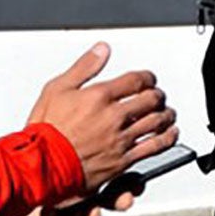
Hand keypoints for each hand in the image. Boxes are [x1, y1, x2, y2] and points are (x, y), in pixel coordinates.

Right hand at [27, 43, 179, 188]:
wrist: (43, 165)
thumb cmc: (45, 130)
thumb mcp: (57, 89)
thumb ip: (84, 67)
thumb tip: (102, 50)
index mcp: (100, 96)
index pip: (136, 80)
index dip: (147, 77)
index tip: (148, 79)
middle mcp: (114, 117)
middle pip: (151, 100)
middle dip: (157, 95)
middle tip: (158, 95)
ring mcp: (121, 139)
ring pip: (156, 122)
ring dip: (166, 114)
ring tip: (167, 112)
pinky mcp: (123, 160)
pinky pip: (154, 147)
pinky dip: (167, 138)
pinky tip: (170, 134)